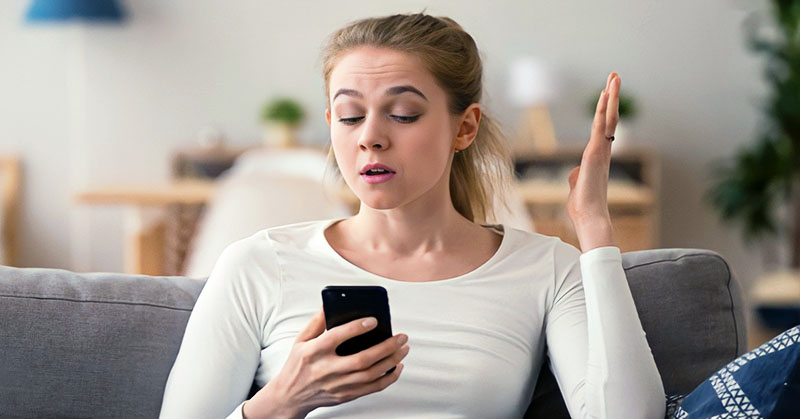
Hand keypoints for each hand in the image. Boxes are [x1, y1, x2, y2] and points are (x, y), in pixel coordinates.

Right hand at [244, 308, 408, 418]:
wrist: (291, 396)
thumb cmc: (297, 365)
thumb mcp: (300, 340)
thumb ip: (316, 322)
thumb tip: (328, 304)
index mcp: (314, 352)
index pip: (337, 338)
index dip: (356, 328)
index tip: (374, 320)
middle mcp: (327, 370)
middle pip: (362, 359)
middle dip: (386, 347)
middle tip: (401, 336)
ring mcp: (338, 385)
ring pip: (371, 375)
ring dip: (391, 361)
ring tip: (403, 348)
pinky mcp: (346, 395)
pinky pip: (372, 388)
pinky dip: (388, 378)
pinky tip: (397, 366)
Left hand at [566, 72, 619, 251]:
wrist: (590, 218)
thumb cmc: (583, 206)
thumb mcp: (577, 186)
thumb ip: (577, 176)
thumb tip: (576, 172)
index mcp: (598, 157)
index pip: (603, 128)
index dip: (605, 110)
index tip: (607, 93)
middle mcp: (603, 151)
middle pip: (610, 118)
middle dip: (612, 97)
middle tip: (615, 76)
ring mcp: (601, 151)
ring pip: (608, 119)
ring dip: (610, 97)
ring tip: (613, 78)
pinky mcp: (595, 154)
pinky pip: (600, 128)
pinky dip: (603, 111)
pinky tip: (605, 96)